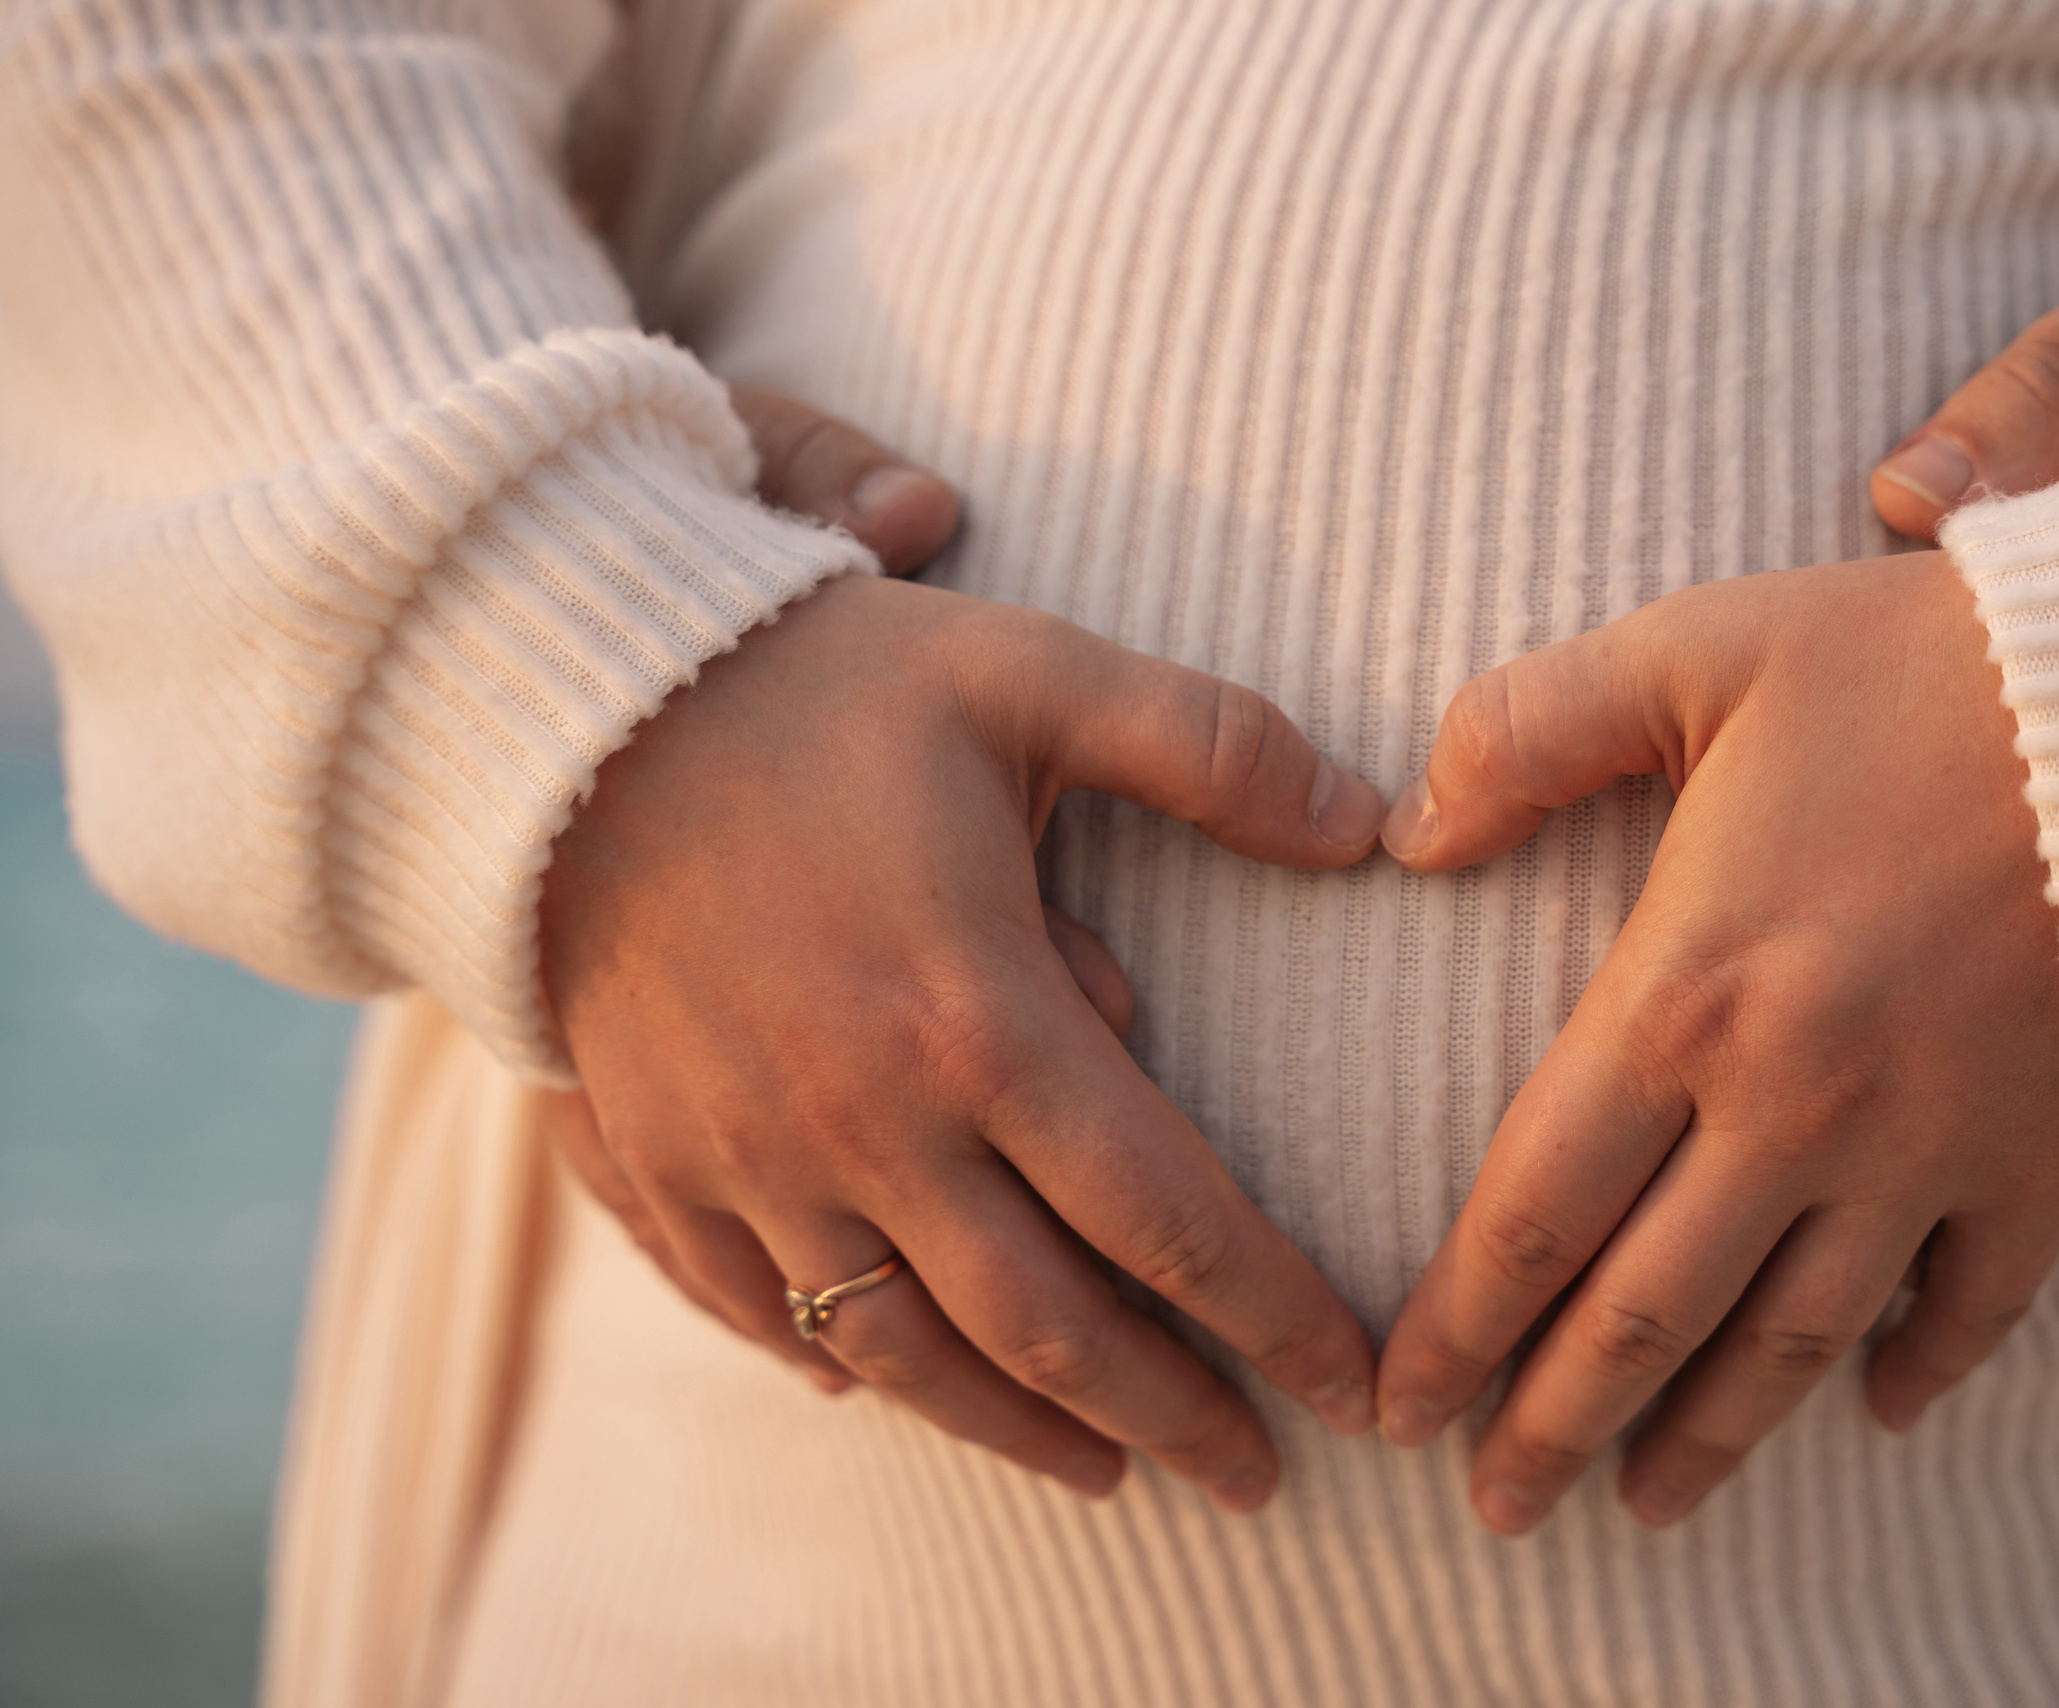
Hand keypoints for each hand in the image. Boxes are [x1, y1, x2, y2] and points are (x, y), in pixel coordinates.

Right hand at [540, 405, 1388, 1512]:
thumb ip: (1210, 745)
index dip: (1274, 1316)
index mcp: (980, 1021)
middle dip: (1169, 1418)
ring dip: (1015, 1429)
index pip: (1167, 1219)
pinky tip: (884, 1391)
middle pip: (1049, 1328)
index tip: (1353, 1388)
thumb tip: (1371, 824)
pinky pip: (756, 1312)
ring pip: (904, 1354)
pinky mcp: (660, 1161)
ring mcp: (751, 1161)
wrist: (547, 706)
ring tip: (1104, 1472)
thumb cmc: (810, 683)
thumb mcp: (1029, 674)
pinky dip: (836, 1368)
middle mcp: (869, 1127)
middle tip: (1252, 1478)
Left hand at [1373, 552, 2058, 1534]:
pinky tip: (1880, 1414)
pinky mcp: (2049, 1153)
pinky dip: (1926, 1369)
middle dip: (1554, 1425)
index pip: (1532, 1208)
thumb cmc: (1923, 664)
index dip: (1454, 1325)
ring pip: (1794, 1340)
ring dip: (1712, 1438)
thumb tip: (1407, 833)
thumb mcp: (1697, 650)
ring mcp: (1929, 1147)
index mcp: (1688, 997)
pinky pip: (1979, 1303)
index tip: (1397, 1408)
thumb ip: (1525, 729)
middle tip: (1497, 1509)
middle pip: (1644, 1314)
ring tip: (1645, 1504)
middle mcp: (1796, 1107)